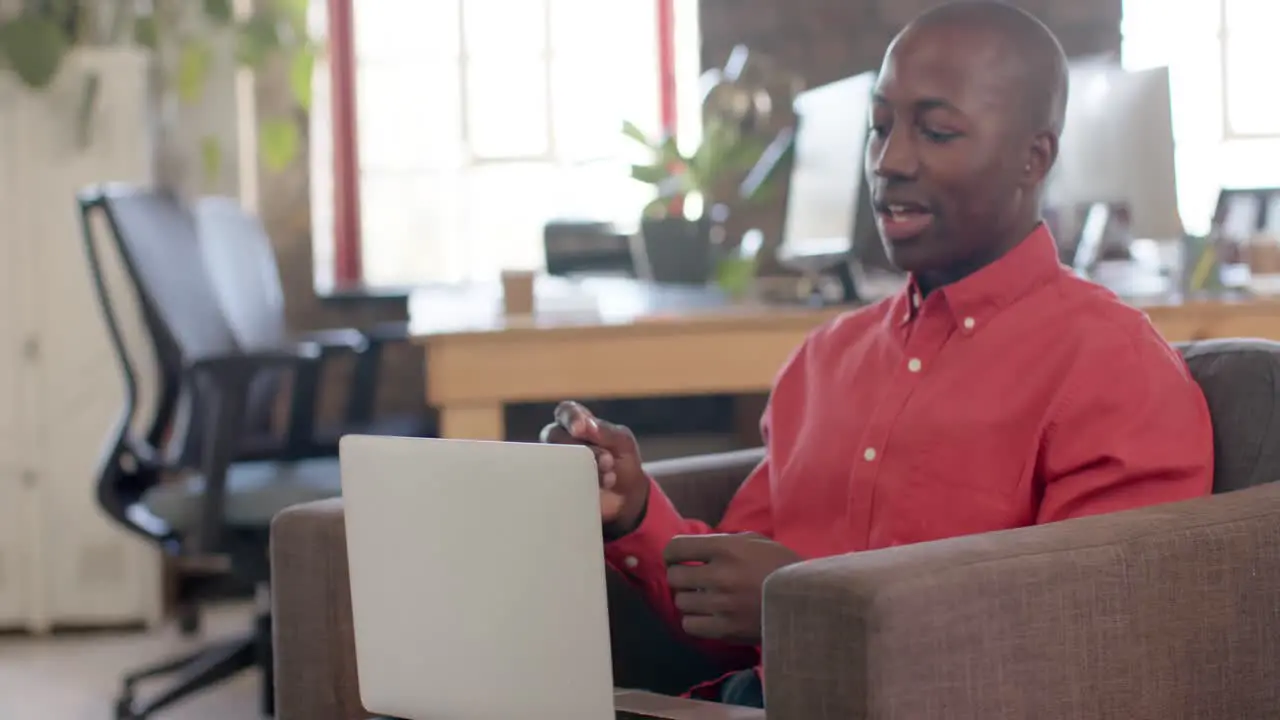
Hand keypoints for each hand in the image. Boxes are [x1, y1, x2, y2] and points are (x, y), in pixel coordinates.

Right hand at [539, 401, 648, 534]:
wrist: (627, 498)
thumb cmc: (623, 462)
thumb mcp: (623, 442)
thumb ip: (606, 431)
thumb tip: (586, 426)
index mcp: (577, 423)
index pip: (565, 411)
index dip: (570, 418)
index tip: (579, 429)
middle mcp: (561, 441)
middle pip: (557, 437)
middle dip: (586, 450)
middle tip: (608, 461)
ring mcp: (556, 463)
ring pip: (555, 460)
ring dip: (583, 468)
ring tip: (609, 478)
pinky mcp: (556, 485)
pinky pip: (555, 483)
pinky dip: (577, 485)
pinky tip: (596, 489)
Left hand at [663, 533, 800, 643]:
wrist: (808, 600)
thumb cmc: (782, 566)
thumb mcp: (756, 541)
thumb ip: (723, 541)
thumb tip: (695, 548)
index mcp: (725, 549)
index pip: (675, 548)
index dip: (672, 554)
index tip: (678, 559)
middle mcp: (720, 575)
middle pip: (674, 576)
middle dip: (680, 577)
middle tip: (692, 580)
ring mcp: (722, 604)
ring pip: (680, 602)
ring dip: (689, 600)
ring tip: (704, 599)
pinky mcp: (726, 629)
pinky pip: (690, 625)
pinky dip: (695, 620)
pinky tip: (708, 616)